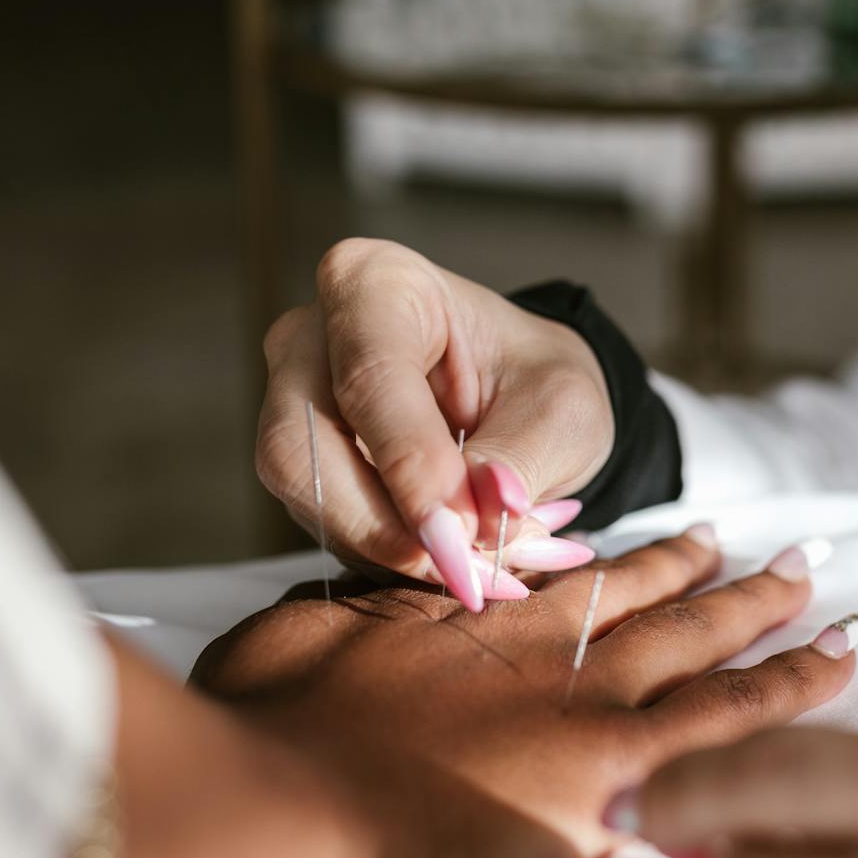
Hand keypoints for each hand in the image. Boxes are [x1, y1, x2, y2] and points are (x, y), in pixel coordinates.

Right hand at [192, 531, 854, 857]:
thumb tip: (338, 624)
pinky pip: (740, 724)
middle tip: (780, 554)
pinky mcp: (619, 778)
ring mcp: (585, 709)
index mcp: (464, 626)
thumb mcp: (287, 654)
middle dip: (718, 582)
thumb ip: (338, 635)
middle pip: (652, 607)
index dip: (630, 570)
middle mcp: (539, 656)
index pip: (570, 591)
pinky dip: (798, 690)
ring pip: (708, 649)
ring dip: (772, 617)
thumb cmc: (258, 745)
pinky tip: (845, 666)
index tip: (676, 548)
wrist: (276, 819)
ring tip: (826, 592)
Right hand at [256, 241, 615, 588]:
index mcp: (375, 284)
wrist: (523, 399)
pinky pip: (325, 526)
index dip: (411, 465)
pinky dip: (394, 559)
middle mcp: (310, 339)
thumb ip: (521, 460)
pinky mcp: (301, 465)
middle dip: (388, 525)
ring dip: (395, 551)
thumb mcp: (564, 410)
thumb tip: (479, 519)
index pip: (369, 379)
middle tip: (471, 573)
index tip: (464, 533)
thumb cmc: (539, 380)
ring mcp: (294, 403)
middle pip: (303, 447)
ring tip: (482, 571)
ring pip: (307, 498)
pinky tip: (456, 563)